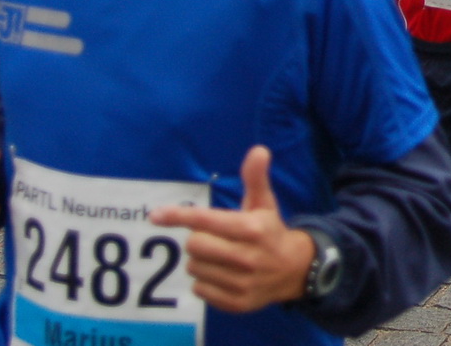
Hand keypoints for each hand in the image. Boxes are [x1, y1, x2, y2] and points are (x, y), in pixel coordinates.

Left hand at [151, 146, 315, 312]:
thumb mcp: (265, 204)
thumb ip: (256, 178)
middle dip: (198, 239)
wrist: (295, 270)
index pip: (206, 221)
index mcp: (252, 229)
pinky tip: (222, 275)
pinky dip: (205, 282)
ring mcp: (242, 282)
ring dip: (201, 261)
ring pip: (194, 268)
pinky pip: (199, 290)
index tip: (155, 215)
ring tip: (220, 257)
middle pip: (194, 245)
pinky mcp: (237, 302)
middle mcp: (247, 256)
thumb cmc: (270, 231)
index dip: (179, 216)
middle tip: (213, 238)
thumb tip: (259, 149)